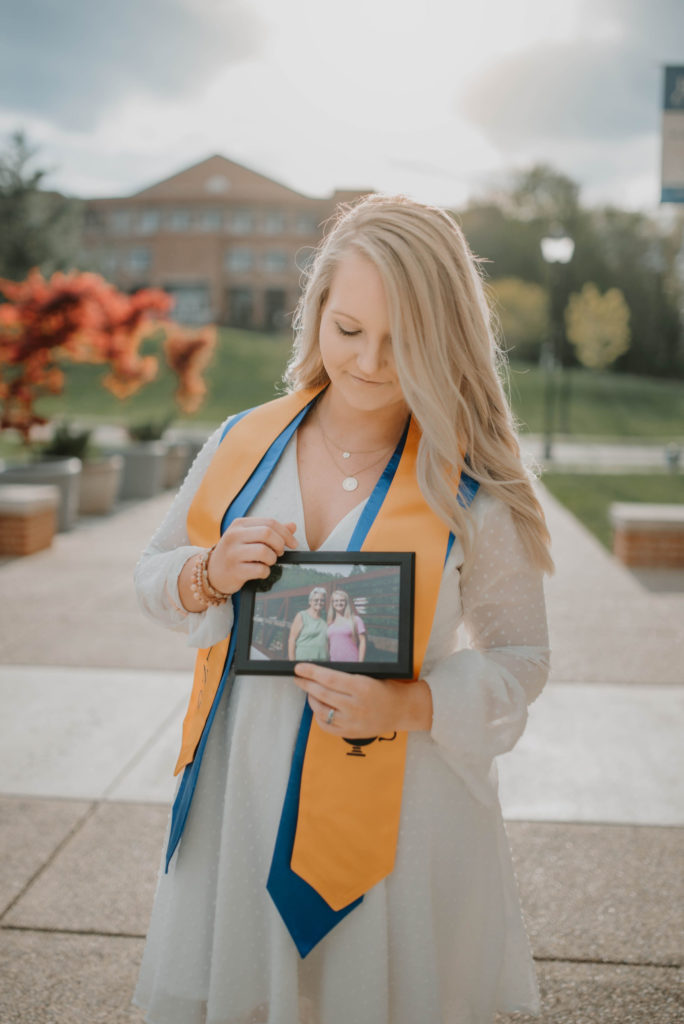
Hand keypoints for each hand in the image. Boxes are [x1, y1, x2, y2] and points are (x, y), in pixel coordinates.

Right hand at [207, 517, 296, 594]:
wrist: (212, 572)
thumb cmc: (234, 553)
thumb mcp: (249, 537)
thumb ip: (270, 530)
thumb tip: (293, 526)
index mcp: (239, 524)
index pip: (269, 522)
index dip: (286, 533)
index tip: (293, 543)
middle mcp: (234, 536)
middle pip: (267, 533)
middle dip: (280, 544)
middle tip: (280, 553)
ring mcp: (233, 553)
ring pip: (265, 552)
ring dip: (273, 559)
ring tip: (268, 562)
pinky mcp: (234, 570)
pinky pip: (259, 569)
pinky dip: (265, 572)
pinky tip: (261, 571)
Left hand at [292, 663, 432, 735]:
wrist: (402, 710)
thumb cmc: (386, 689)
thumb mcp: (370, 676)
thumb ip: (348, 676)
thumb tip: (321, 671)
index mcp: (361, 688)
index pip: (329, 679)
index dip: (311, 672)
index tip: (299, 668)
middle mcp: (355, 706)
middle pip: (322, 694)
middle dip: (306, 684)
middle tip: (298, 678)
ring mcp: (352, 722)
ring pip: (321, 711)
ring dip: (311, 700)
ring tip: (310, 692)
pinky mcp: (351, 733)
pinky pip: (326, 726)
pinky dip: (318, 716)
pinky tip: (319, 708)